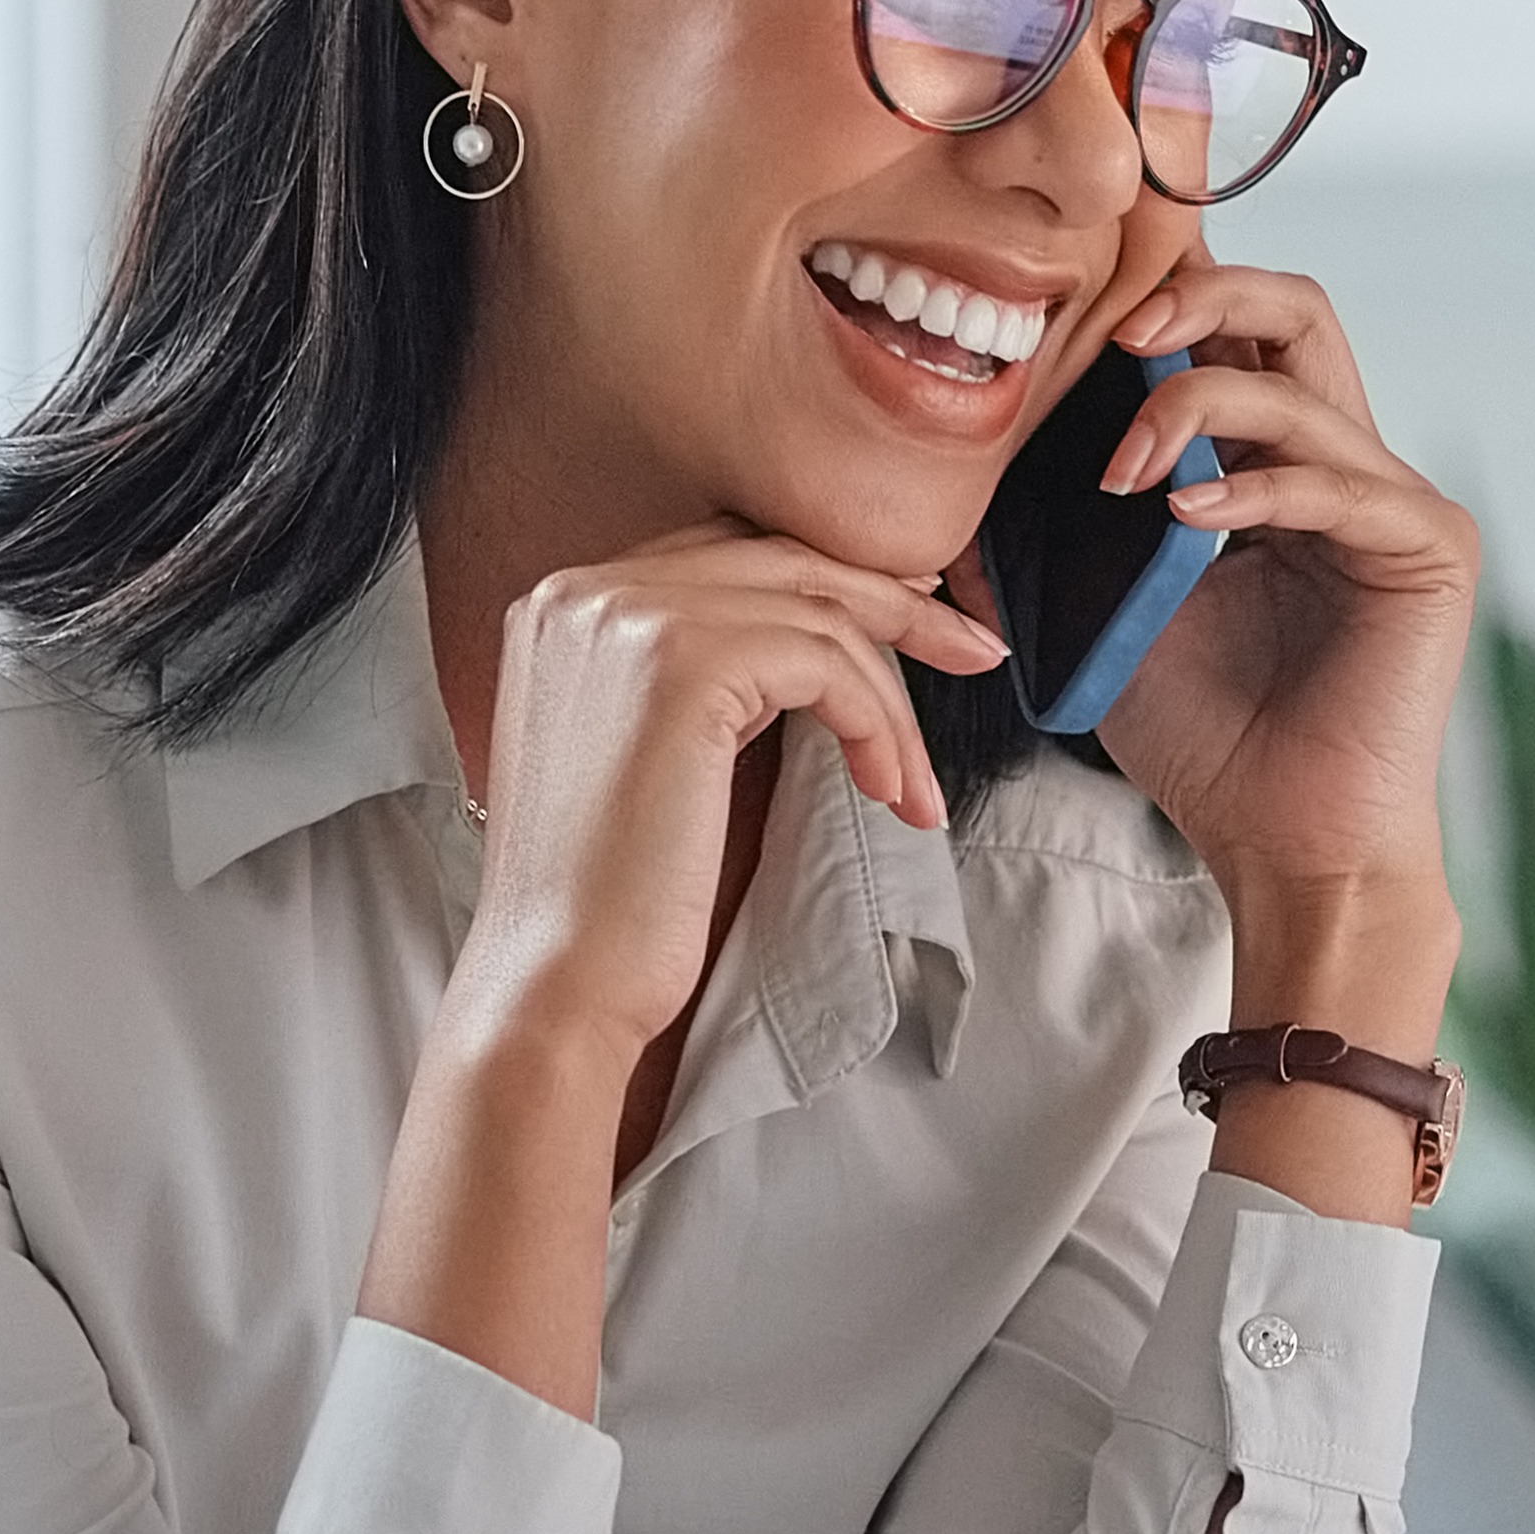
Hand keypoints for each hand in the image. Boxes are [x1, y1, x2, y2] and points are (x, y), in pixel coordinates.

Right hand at [447, 528, 1005, 1072]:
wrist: (559, 981)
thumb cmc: (610, 896)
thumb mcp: (650, 750)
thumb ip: (702, 677)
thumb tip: (813, 642)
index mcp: (567, 605)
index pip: (730, 552)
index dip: (831, 581)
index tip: (913, 615)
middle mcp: (587, 591)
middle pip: (782, 560)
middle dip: (895, 605)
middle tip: (975, 649)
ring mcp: (629, 619)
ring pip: (817, 617)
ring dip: (891, 705)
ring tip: (914, 787)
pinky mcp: (682, 666)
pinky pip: (825, 663)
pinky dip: (876, 723)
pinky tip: (887, 789)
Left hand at [1073, 263, 1479, 921]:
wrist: (1286, 850)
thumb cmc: (1206, 744)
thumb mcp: (1109, 613)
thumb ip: (1068, 531)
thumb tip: (970, 467)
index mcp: (1273, 467)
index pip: (1234, 335)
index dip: (1168, 297)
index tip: (1076, 308)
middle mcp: (1342, 465)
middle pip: (1295, 311)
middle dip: (1202, 295)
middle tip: (1118, 334)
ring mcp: (1393, 501)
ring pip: (1301, 384)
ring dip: (1193, 406)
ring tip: (1119, 474)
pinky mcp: (1430, 547)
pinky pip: (1337, 480)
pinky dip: (1252, 485)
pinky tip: (1184, 514)